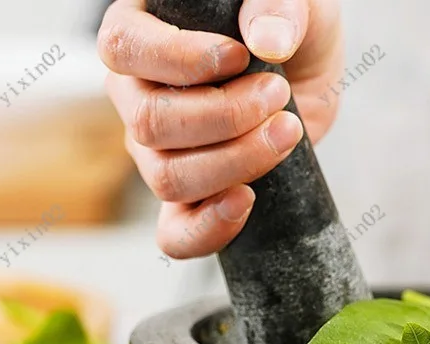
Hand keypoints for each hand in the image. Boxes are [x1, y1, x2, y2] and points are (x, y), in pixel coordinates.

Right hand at [98, 0, 342, 259]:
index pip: (123, 47)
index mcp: (142, 34)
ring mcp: (157, 154)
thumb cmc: (288, 28)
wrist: (306, 80)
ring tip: (287, 132)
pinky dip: (209, 229)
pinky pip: (175, 235)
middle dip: (224, 116)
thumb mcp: (299, 2)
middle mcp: (137, 96)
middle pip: (149, 123)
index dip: (180, 60)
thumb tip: (265, 39)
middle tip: (278, 95)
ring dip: (235, 162)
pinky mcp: (188, 199)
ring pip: (168, 178)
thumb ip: (279, 3)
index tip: (241, 56)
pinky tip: (248, 200)